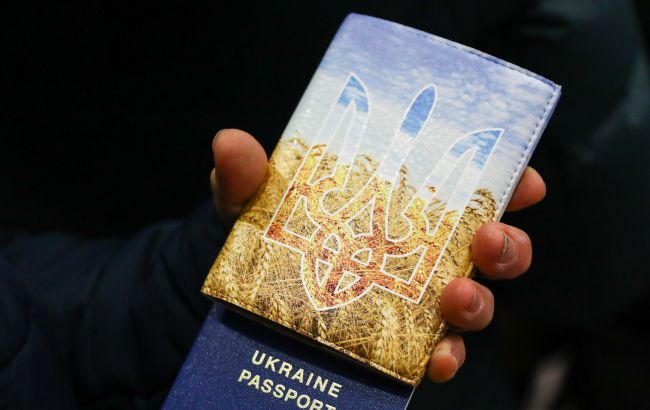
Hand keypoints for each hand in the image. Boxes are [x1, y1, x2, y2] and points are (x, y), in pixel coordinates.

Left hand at [210, 128, 544, 382]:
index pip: (466, 188)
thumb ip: (247, 173)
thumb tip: (230, 145)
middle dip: (504, 244)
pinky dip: (444, 356)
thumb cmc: (266, 229)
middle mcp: (418, 250)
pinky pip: (436, 352)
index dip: (506, 182)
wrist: (240, 292)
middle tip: (488, 239)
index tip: (523, 178)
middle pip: (486, 247)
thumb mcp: (255, 198)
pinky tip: (435, 359)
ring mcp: (412, 299)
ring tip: (458, 297)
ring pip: (472, 302)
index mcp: (400, 203)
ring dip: (478, 302)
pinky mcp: (397, 340)